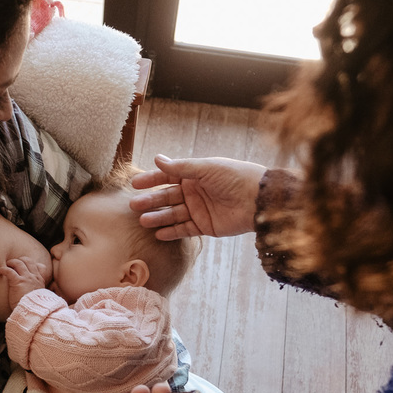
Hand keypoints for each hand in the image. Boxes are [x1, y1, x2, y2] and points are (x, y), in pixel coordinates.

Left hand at [0, 256, 48, 309]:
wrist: (33, 312)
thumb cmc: (34, 308)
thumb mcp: (40, 298)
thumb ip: (37, 293)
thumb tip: (31, 294)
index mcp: (40, 281)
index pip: (40, 266)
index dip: (31, 264)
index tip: (26, 266)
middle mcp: (34, 277)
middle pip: (28, 261)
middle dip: (20, 260)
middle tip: (14, 263)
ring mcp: (27, 278)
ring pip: (19, 263)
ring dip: (11, 262)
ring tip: (6, 264)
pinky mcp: (18, 282)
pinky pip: (9, 271)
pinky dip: (3, 269)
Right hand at [129, 155, 268, 239]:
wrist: (259, 199)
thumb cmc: (235, 177)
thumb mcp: (206, 168)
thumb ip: (180, 167)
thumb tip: (157, 158)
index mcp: (195, 175)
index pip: (168, 177)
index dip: (151, 180)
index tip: (135, 184)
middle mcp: (194, 192)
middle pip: (167, 197)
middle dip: (151, 201)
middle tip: (134, 205)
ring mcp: (199, 210)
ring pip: (173, 214)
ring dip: (158, 217)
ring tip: (143, 220)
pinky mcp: (205, 226)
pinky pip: (184, 230)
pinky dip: (172, 232)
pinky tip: (158, 233)